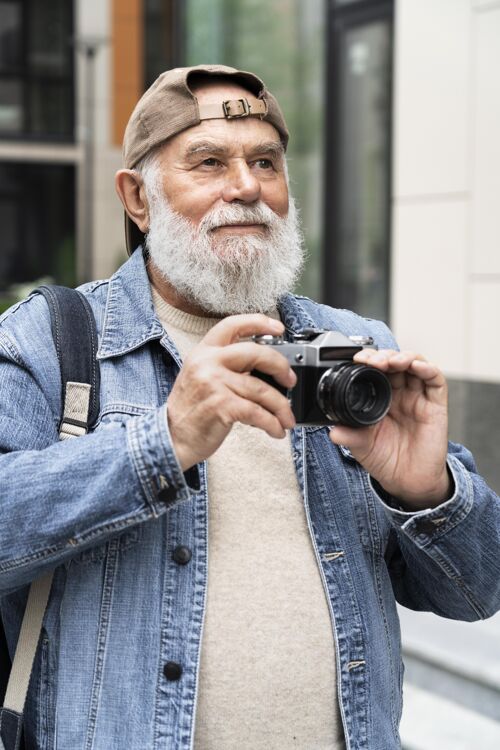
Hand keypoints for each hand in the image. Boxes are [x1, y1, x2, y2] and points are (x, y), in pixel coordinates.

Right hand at [166, 314, 295, 470]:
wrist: (172, 438)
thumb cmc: (191, 410)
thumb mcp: (203, 377)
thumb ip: (228, 367)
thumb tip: (266, 369)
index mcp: (204, 352)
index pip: (233, 325)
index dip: (259, 322)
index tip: (279, 328)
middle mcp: (208, 362)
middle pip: (256, 353)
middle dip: (280, 367)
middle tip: (290, 381)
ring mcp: (214, 383)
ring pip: (261, 389)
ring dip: (281, 407)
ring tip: (286, 419)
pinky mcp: (221, 405)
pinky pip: (257, 412)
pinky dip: (272, 423)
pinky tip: (276, 430)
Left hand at [329, 349, 450, 509]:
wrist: (408, 482)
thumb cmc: (386, 460)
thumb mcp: (362, 446)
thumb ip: (349, 436)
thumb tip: (332, 431)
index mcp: (381, 398)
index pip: (375, 370)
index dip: (368, 360)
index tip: (357, 359)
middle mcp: (400, 393)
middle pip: (394, 362)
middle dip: (383, 355)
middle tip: (372, 361)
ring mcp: (418, 397)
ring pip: (415, 364)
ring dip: (403, 357)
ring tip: (391, 361)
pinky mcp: (436, 405)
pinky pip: (436, 380)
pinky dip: (427, 368)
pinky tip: (416, 366)